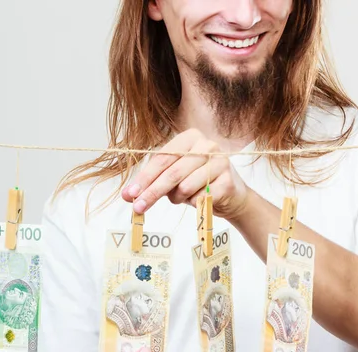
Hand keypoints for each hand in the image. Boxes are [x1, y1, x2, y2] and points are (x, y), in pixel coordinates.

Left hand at [121, 128, 249, 220]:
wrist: (230, 196)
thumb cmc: (197, 183)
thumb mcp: (172, 179)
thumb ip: (151, 183)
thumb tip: (127, 195)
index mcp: (190, 138)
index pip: (161, 159)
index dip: (144, 178)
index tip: (130, 194)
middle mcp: (207, 146)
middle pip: (171, 173)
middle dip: (152, 193)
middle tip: (138, 208)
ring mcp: (220, 162)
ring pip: (184, 188)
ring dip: (177, 199)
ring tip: (181, 197)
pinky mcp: (228, 182)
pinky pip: (199, 199)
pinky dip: (193, 203)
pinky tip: (199, 199)